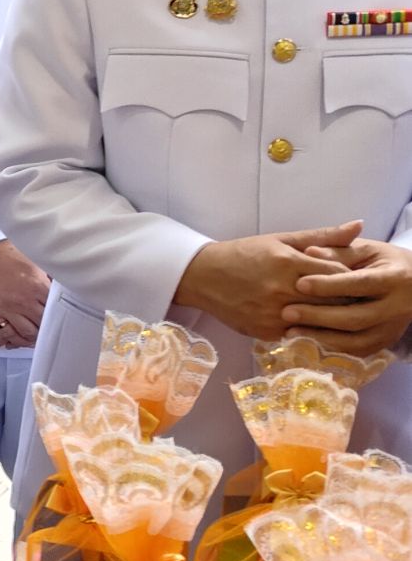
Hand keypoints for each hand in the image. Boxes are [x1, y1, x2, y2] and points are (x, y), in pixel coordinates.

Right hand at [0, 239, 49, 347]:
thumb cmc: (6, 253)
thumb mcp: (35, 263)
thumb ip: (48, 279)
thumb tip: (60, 288)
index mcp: (38, 287)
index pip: (53, 313)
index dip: (55, 320)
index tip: (55, 323)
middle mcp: (23, 301)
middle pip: (38, 328)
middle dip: (41, 333)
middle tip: (41, 334)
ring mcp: (6, 308)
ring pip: (20, 334)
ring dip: (23, 340)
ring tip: (25, 340)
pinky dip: (1, 338)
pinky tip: (4, 338)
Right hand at [175, 222, 364, 339]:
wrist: (201, 277)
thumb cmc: (243, 254)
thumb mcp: (280, 240)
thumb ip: (322, 236)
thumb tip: (358, 226)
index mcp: (286, 263)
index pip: (338, 275)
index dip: (351, 278)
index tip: (356, 279)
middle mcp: (280, 290)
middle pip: (333, 301)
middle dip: (346, 299)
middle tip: (353, 297)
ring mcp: (272, 313)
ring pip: (319, 321)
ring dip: (330, 317)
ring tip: (335, 310)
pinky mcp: (265, 331)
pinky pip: (300, 334)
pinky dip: (309, 328)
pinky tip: (310, 322)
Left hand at [282, 237, 411, 354]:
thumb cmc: (383, 261)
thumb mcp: (366, 250)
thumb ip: (339, 250)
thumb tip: (309, 251)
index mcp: (395, 278)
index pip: (360, 283)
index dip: (330, 285)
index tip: (299, 283)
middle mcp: (397, 307)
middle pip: (357, 317)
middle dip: (319, 316)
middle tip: (286, 312)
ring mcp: (392, 329)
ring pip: (356, 340)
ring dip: (321, 338)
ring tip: (290, 330)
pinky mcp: (384, 343)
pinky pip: (356, 351)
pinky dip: (330, 349)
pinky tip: (305, 342)